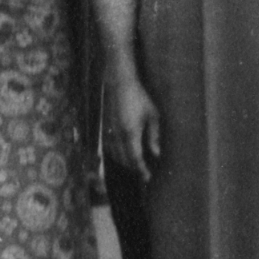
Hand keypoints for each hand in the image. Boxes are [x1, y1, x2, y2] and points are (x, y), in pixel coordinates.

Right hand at [103, 60, 161, 181]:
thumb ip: (154, 136)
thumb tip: (156, 153)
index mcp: (130, 133)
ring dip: (123, 162)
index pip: (135, 158)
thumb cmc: (138, 97)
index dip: (141, 170)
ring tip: (133, 164)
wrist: (117, 82)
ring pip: (113, 154)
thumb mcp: (152, 115)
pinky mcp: (102, 127)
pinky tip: (121, 153)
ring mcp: (107, 131)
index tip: (147, 177)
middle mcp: (116, 135)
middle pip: (123, 159)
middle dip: (133, 167)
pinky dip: (115, 154)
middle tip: (143, 172)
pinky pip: (107, 147)